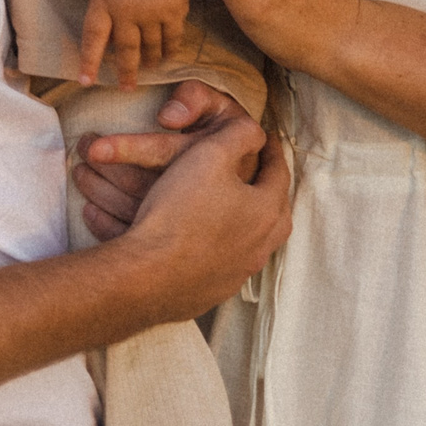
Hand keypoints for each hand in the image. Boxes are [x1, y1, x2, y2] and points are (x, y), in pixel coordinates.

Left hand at [71, 81, 247, 240]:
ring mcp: (191, 233)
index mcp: (214, 162)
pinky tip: (89, 209)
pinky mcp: (178, 253)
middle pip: (142, 188)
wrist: (253, 182)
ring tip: (80, 170)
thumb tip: (168, 116)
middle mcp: (203, 202)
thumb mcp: (222, 110)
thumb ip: (196, 99)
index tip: (93, 148)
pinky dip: (105, 226)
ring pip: (134, 215)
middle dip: (104, 171)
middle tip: (81, 149)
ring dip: (99, 192)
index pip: (166, 155)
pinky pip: (134, 242)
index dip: (127, 148)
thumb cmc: (227, 137)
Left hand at [77, 0, 197, 88]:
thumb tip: (106, 39)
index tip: (85, 81)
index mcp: (103, 0)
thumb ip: (104, 7)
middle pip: (124, 50)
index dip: (88, 61)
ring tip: (150, 67)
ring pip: (150, 48)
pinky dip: (170, 50)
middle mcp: (125, 10)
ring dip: (151, 61)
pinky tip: (169, 55)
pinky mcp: (173, 11)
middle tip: (127, 87)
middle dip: (126, 72)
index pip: (92, 37)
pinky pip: (172, 40)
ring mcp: (150, 12)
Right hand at [117, 115, 293, 322]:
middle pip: (274, 211)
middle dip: (266, 188)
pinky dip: (222, 247)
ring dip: (246, 220)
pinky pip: (227, 264)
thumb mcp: (209, 155)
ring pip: (253, 240)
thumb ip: (239, 136)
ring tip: (232, 205)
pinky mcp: (214, 293)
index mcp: (267, 212)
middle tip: (256, 172)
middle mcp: (260, 247)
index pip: (279, 172)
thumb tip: (257, 132)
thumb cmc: (179, 213)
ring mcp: (238, 274)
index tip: (267, 138)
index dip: (271, 150)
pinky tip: (205, 239)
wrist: (146, 276)